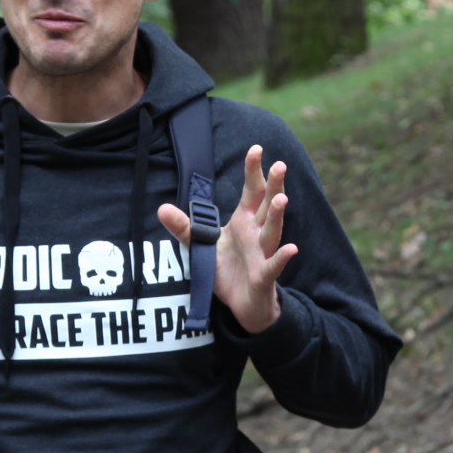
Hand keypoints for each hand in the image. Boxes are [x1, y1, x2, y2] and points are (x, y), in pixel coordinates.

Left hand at [157, 145, 296, 334]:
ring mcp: (263, 253)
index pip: (251, 191)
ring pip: (272, 231)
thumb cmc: (226, 270)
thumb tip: (161, 208)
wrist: (241, 303)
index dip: (254, 171)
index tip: (257, 148)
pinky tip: (291, 248)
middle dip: (273, 186)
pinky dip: (281, 258)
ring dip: (277, 216)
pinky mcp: (264, 275)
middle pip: (267, 205)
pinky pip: (273, 266)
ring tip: (281, 199)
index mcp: (245, 220)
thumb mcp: (202, 247)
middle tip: (280, 165)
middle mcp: (257, 233)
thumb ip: (184, 227)